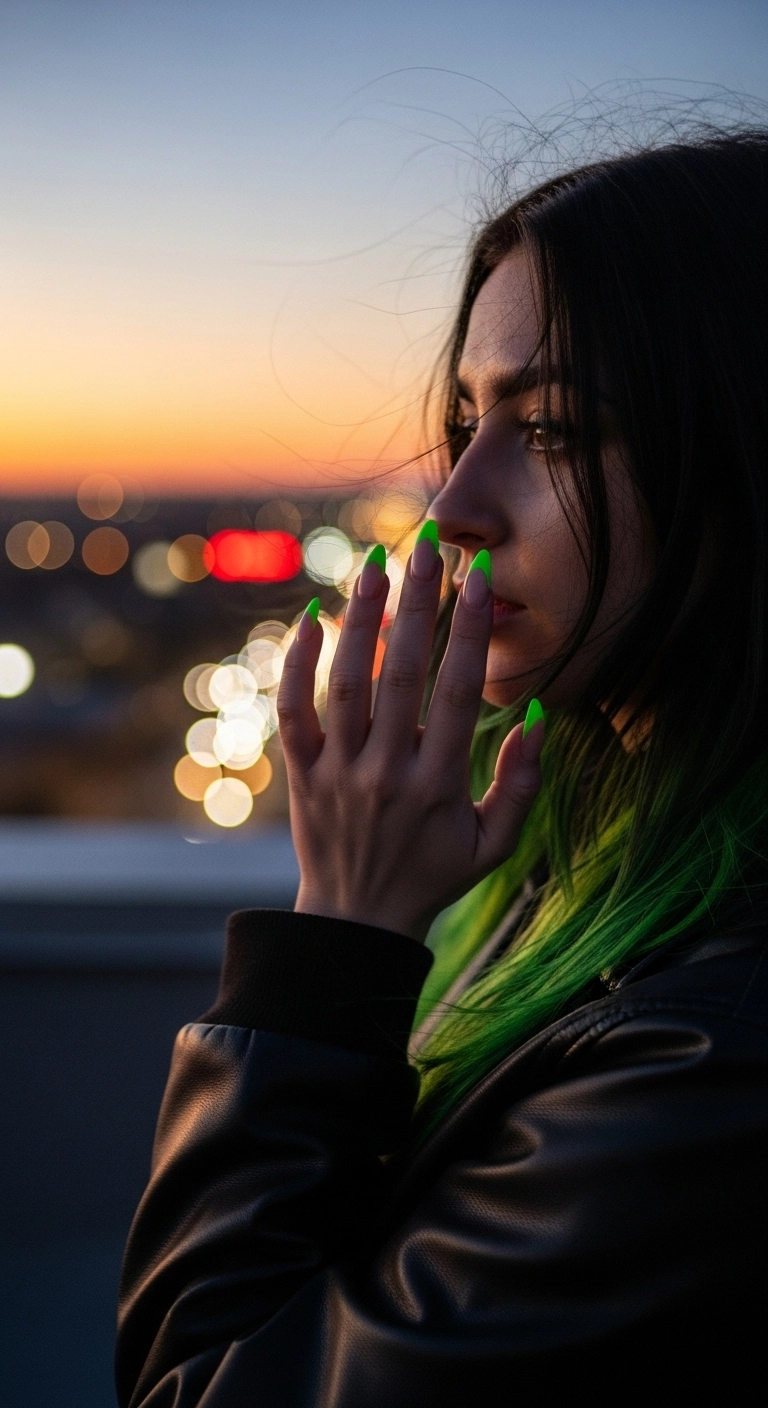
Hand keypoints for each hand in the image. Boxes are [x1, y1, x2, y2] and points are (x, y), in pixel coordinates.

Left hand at [277, 529, 544, 941]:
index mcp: (439, 786)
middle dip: (417, 602)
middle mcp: (386, 773)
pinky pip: (292, 712)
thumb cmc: (434, 877)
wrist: (356, 924)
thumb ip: (523, 784)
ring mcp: (338, 772)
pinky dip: (297, 664)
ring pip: (345, 683)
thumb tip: (539, 716)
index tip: (480, 577)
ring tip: (374, 561)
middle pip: (401, 673)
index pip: (459, 693)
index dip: (471, 631)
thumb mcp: (494, 845)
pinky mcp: (301, 775)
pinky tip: (310, 616)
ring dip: (360, 618)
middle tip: (428, 543)